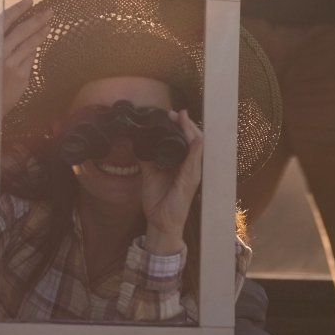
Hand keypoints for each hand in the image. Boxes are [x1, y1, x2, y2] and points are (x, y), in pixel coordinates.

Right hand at [0, 0, 51, 118]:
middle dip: (37, 19)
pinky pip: (31, 57)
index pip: (5, 20)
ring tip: (50, 24)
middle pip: (22, 30)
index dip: (18, 9)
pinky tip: (42, 41)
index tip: (29, 1)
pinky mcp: (21, 75)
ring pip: (30, 43)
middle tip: (49, 11)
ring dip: (42, 32)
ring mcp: (11, 63)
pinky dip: (36, 48)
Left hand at [140, 110, 203, 255]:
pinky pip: (195, 161)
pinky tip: (195, 139)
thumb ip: (147, 159)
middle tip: (175, 112)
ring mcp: (193, 172)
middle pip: (193, 139)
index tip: (171, 114)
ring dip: (190, 130)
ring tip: (182, 118)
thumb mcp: (150, 174)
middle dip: (185, 123)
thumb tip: (138, 143)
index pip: (185, 139)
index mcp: (182, 163)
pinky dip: (195, 149)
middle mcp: (190, 166)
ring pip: (196, 146)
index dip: (180, 125)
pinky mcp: (191, 181)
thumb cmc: (159, 200)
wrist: (160, 222)